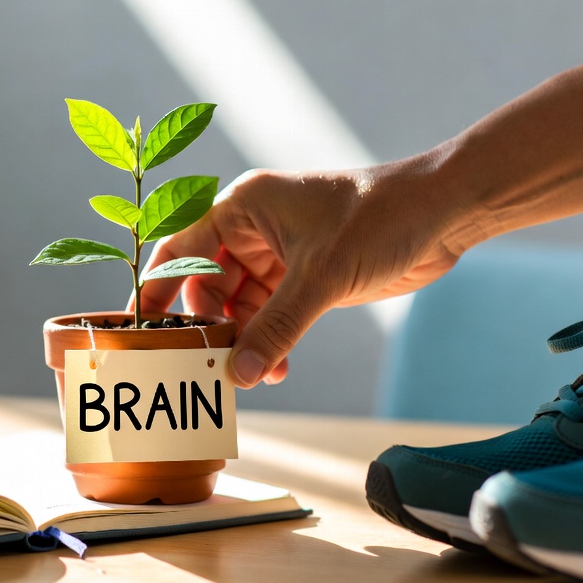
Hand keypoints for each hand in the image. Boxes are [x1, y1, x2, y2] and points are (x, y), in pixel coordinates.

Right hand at [134, 164, 469, 387]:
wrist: (442, 214)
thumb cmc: (379, 217)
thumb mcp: (321, 276)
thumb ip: (276, 328)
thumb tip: (238, 374)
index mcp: (243, 207)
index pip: (181, 250)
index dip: (158, 289)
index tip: (140, 328)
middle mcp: (253, 229)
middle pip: (206, 285)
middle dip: (208, 327)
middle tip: (206, 367)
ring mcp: (279, 255)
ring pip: (239, 307)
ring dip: (242, 341)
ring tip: (248, 375)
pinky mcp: (305, 278)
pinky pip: (270, 317)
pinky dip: (268, 343)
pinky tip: (275, 369)